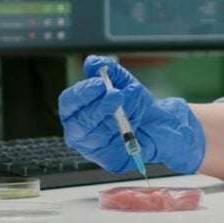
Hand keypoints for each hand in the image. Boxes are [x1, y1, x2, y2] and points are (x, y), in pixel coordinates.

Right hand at [59, 56, 205, 173]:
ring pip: (96, 135)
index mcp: (77, 109)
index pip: (69, 101)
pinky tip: (133, 126)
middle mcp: (79, 130)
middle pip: (78, 122)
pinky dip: (125, 134)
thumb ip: (108, 70)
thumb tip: (92, 62)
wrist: (154, 122)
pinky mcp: (106, 160)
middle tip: (117, 96)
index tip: (100, 84)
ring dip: (115, 117)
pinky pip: (112, 149)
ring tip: (131, 105)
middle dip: (98, 108)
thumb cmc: (132, 102)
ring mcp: (91, 147)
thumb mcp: (123, 81)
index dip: (82, 93)